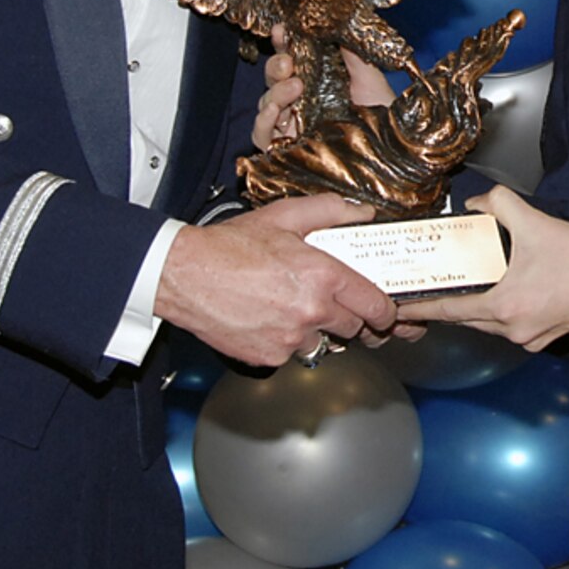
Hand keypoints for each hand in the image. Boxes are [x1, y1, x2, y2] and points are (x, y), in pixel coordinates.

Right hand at [155, 193, 396, 365]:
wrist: (184, 275)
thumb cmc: (230, 246)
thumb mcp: (285, 216)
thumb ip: (331, 211)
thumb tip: (363, 215)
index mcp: (323, 276)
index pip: (376, 305)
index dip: (384, 311)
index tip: (384, 312)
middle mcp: (312, 311)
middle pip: (354, 329)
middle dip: (350, 319)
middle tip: (333, 305)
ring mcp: (290, 338)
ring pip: (322, 344)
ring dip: (315, 331)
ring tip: (291, 308)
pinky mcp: (269, 357)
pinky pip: (291, 355)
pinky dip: (286, 342)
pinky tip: (270, 320)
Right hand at [253, 26, 395, 151]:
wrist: (391, 148)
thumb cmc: (382, 113)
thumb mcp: (370, 78)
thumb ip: (352, 53)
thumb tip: (335, 24)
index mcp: (316, 79)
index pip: (291, 57)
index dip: (283, 42)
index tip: (282, 30)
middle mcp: (300, 99)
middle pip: (273, 79)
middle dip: (276, 66)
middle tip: (289, 63)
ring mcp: (291, 124)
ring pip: (266, 104)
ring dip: (274, 92)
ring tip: (295, 86)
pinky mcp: (286, 149)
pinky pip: (262, 135)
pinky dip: (262, 122)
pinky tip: (274, 112)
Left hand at [397, 186, 568, 349]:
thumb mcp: (534, 222)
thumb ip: (498, 203)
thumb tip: (477, 204)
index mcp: (504, 306)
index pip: (448, 310)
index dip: (420, 309)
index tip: (400, 308)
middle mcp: (513, 330)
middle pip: (466, 318)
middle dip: (449, 304)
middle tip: (433, 288)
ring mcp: (529, 339)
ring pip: (487, 325)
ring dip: (477, 307)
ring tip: (469, 286)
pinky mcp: (543, 339)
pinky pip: (509, 329)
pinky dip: (501, 313)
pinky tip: (504, 292)